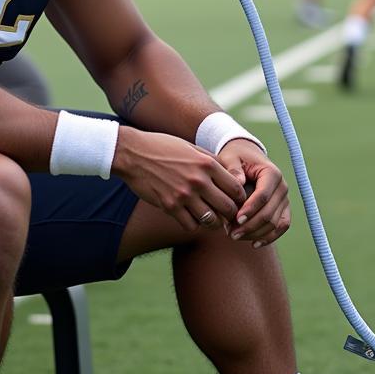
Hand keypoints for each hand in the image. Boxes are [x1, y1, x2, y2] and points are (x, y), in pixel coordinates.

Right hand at [112, 127, 244, 232]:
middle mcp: (198, 180)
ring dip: (213, 222)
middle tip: (228, 215)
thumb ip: (212, 162)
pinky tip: (191, 217)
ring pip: (211, 220)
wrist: (133, 153)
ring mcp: (184, 195)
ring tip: (211, 218)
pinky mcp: (169, 206)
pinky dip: (194, 224)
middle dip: (231, 214)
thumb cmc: (164, 148)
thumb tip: (232, 176)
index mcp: (207, 164)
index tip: (236, 201)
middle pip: (228, 207)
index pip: (236, 189)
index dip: (240, 198)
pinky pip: (191, 225)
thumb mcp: (192, 148)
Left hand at [217, 140, 290, 247]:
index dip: (250, 209)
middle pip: (270, 213)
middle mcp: (282, 187)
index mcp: (272, 173)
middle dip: (250, 226)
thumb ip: (233, 168)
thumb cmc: (236, 157)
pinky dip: (269, 237)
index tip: (235, 219)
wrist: (246, 157)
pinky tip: (254, 244)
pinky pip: (281, 226)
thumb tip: (238, 182)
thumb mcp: (230, 158)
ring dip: (255, 233)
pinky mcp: (283, 209)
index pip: (263, 195)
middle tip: (230, 233)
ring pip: (275, 223)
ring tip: (234, 236)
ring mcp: (285, 199)